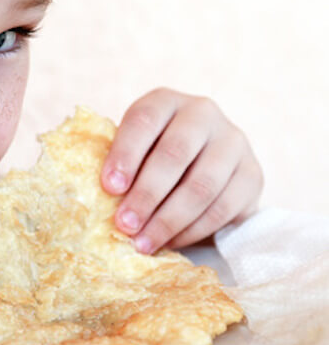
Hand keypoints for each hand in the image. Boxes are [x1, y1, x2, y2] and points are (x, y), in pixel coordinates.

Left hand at [101, 88, 262, 253]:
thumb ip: (119, 166)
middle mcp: (202, 113)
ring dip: (168, 220)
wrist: (205, 164)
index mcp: (164, 101)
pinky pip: (223, 207)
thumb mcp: (134, 150)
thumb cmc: (151, 157)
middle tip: (124, 225)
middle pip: (174, 154)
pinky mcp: (252, 174)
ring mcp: (232, 141)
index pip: (144, 121)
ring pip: (201, 185)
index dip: (125, 154)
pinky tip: (170, 242)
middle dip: (146, 195)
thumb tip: (92, 199)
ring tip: (143, 243)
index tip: (109, 188)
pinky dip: (193, 230)